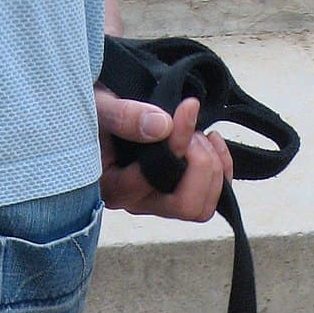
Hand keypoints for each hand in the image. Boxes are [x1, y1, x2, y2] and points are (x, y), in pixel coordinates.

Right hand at [95, 91, 232, 222]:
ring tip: (198, 133)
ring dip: (211, 166)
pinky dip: (220, 169)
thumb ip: (123, 116)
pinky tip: (212, 140)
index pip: (158, 177)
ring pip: (202, 207)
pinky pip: (210, 199)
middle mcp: (137, 202)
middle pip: (188, 206)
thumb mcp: (99, 105)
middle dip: (202, 163)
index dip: (181, 142)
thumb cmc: (92, 111)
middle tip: (193, 131)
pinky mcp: (173, 193)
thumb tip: (161, 126)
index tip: (187, 107)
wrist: (95, 111)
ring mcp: (157, 201)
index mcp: (116, 186)